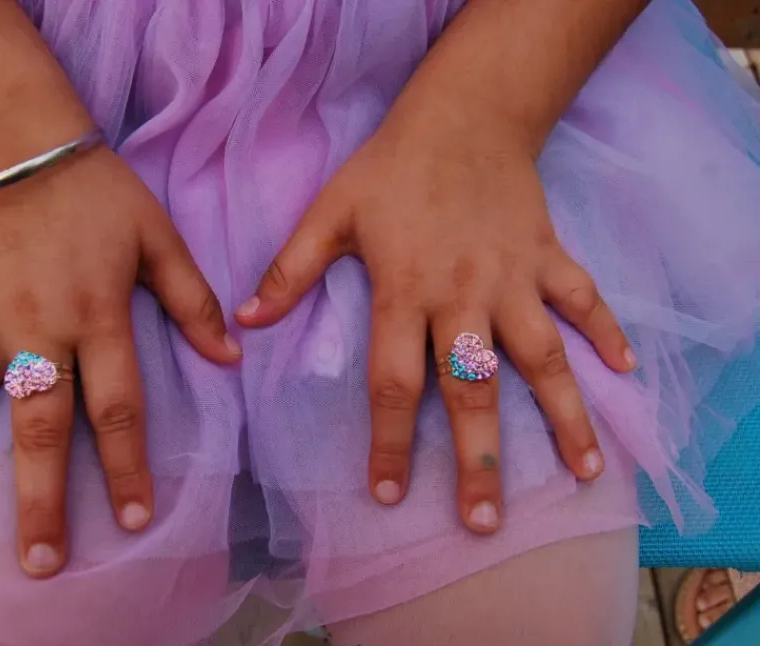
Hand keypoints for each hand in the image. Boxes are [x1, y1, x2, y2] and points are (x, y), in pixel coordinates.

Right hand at [0, 146, 241, 576]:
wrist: (20, 139)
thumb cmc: (97, 191)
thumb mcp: (158, 238)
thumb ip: (192, 300)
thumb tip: (232, 354)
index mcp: (96, 317)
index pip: (116, 407)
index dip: (126, 466)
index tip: (132, 519)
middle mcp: (38, 329)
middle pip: (38, 427)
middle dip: (38, 497)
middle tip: (36, 561)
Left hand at [236, 118, 634, 534]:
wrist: (463, 113)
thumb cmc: (390, 168)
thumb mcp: (330, 212)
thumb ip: (291, 270)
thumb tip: (245, 322)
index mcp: (405, 291)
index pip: (393, 382)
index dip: (388, 441)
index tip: (389, 494)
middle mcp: (463, 296)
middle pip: (471, 389)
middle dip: (478, 458)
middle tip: (484, 523)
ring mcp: (514, 279)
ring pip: (543, 358)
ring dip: (564, 416)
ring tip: (583, 473)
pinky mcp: (549, 257)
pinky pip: (584, 299)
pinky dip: (607, 333)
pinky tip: (624, 375)